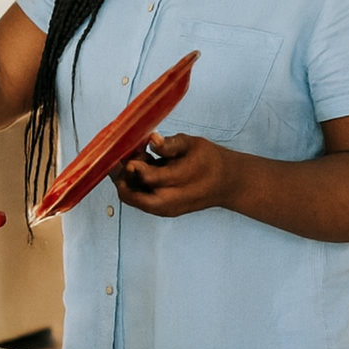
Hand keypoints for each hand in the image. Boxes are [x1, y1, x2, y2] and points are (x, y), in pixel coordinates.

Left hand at [113, 132, 236, 217]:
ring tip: (142, 159)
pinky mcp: (162, 209)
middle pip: (129, 194)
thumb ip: (170, 144)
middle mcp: (167, 201)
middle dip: (122, 174)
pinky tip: (146, 166)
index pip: (145, 177)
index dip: (133, 163)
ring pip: (132, 197)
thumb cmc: (210, 161)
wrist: (227, 184)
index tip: (132, 150)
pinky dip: (136, 184)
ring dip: (128, 179)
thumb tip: (153, 140)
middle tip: (127, 155)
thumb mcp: (192, 145)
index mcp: (177, 183)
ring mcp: (163, 209)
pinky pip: (140, 198)